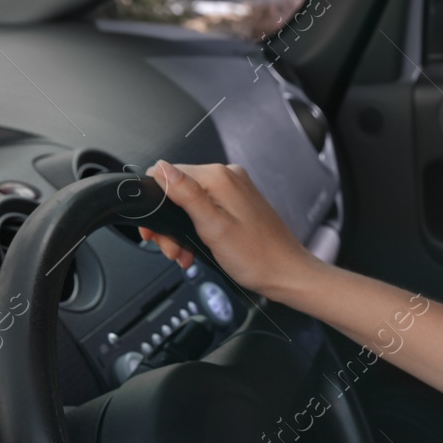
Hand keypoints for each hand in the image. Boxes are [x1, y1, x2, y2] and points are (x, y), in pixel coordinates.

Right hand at [138, 160, 319, 302]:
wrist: (286, 274)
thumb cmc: (257, 257)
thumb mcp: (213, 227)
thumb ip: (186, 195)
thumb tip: (161, 168)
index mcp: (220, 177)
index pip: (167, 174)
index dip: (155, 203)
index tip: (155, 230)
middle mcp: (228, 178)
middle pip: (178, 191)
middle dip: (169, 224)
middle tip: (173, 249)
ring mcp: (235, 191)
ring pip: (189, 204)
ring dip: (181, 231)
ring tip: (185, 254)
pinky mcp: (238, 204)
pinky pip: (206, 211)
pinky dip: (196, 230)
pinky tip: (197, 249)